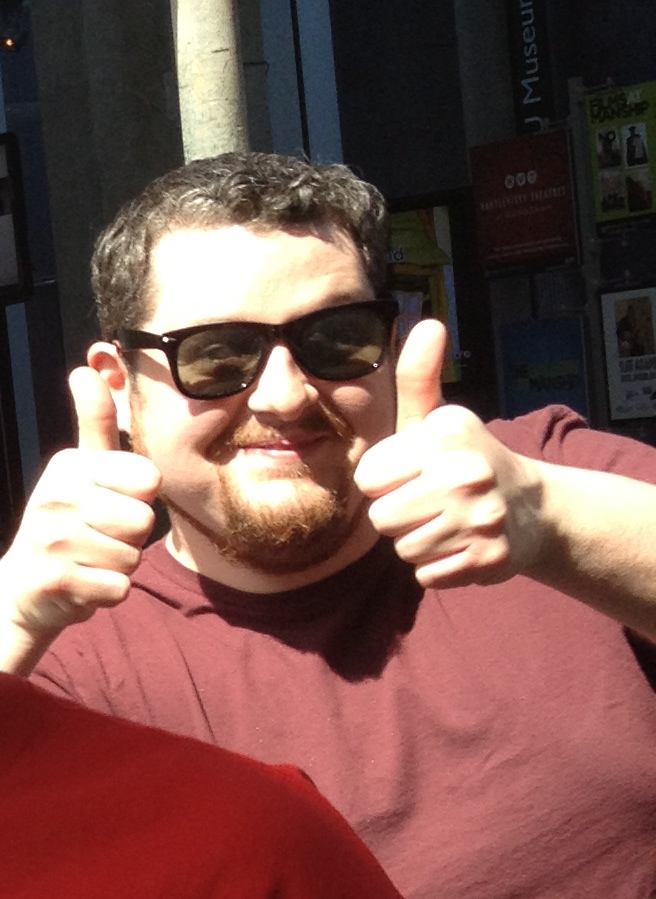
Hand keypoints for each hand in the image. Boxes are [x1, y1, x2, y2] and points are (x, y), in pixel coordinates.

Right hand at [0, 368, 161, 639]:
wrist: (21, 590)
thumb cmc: (63, 526)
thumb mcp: (79, 468)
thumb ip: (94, 420)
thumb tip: (86, 367)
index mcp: (69, 465)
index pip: (148, 479)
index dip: (137, 499)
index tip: (106, 504)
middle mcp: (56, 497)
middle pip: (143, 520)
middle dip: (129, 538)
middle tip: (95, 538)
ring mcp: (53, 540)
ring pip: (133, 557)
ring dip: (118, 566)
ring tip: (87, 560)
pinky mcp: (56, 580)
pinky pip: (119, 588)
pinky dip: (106, 592)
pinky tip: (81, 583)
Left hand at [354, 322, 544, 590]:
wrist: (532, 508)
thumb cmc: (464, 461)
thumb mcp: (438, 419)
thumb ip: (417, 378)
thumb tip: (426, 323)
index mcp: (445, 437)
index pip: (367, 479)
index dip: (384, 481)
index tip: (413, 474)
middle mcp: (466, 474)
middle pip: (381, 519)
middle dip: (398, 515)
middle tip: (430, 502)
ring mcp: (481, 518)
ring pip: (404, 549)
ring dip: (418, 542)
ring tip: (446, 522)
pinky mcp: (489, 558)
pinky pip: (427, 575)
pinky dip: (439, 566)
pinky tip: (460, 544)